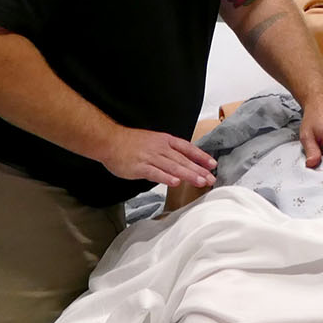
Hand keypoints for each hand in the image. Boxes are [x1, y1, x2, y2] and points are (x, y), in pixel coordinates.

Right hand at [102, 127, 216, 188]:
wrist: (110, 140)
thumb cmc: (130, 142)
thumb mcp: (154, 141)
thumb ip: (167, 151)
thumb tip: (181, 162)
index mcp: (165, 140)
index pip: (187, 148)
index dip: (200, 156)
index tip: (212, 164)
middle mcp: (160, 148)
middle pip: (183, 159)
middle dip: (198, 169)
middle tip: (211, 178)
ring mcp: (150, 157)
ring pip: (173, 166)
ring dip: (188, 174)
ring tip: (200, 181)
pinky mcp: (140, 167)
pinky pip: (155, 173)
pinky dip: (166, 177)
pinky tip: (176, 182)